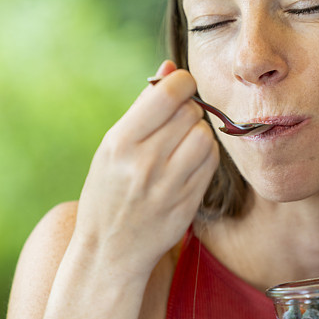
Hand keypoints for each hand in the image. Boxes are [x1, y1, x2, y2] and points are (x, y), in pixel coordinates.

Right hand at [73, 60, 218, 279]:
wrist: (110, 251)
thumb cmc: (107, 192)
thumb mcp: (111, 148)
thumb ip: (143, 107)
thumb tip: (170, 68)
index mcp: (120, 143)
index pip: (169, 93)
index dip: (181, 82)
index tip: (179, 87)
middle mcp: (145, 163)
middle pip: (191, 113)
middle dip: (188, 110)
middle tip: (175, 123)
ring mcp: (169, 185)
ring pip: (206, 136)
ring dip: (198, 134)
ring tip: (180, 145)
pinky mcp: (189, 202)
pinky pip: (211, 163)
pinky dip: (204, 156)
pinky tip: (187, 163)